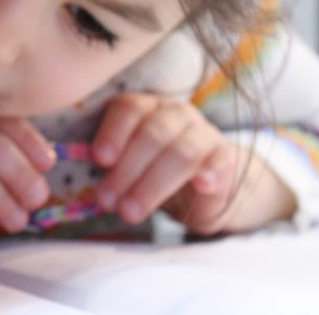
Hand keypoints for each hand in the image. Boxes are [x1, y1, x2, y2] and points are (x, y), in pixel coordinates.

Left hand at [92, 92, 294, 234]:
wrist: (201, 187)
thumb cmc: (152, 171)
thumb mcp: (127, 166)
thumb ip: (110, 167)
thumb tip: (92, 186)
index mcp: (145, 107)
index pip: (129, 108)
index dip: (113, 133)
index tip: (100, 160)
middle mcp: (175, 113)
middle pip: (152, 134)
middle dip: (127, 170)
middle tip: (108, 201)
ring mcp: (204, 132)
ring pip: (181, 152)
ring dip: (153, 184)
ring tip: (131, 212)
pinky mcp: (226, 157)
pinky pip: (220, 161)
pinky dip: (210, 172)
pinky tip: (201, 185)